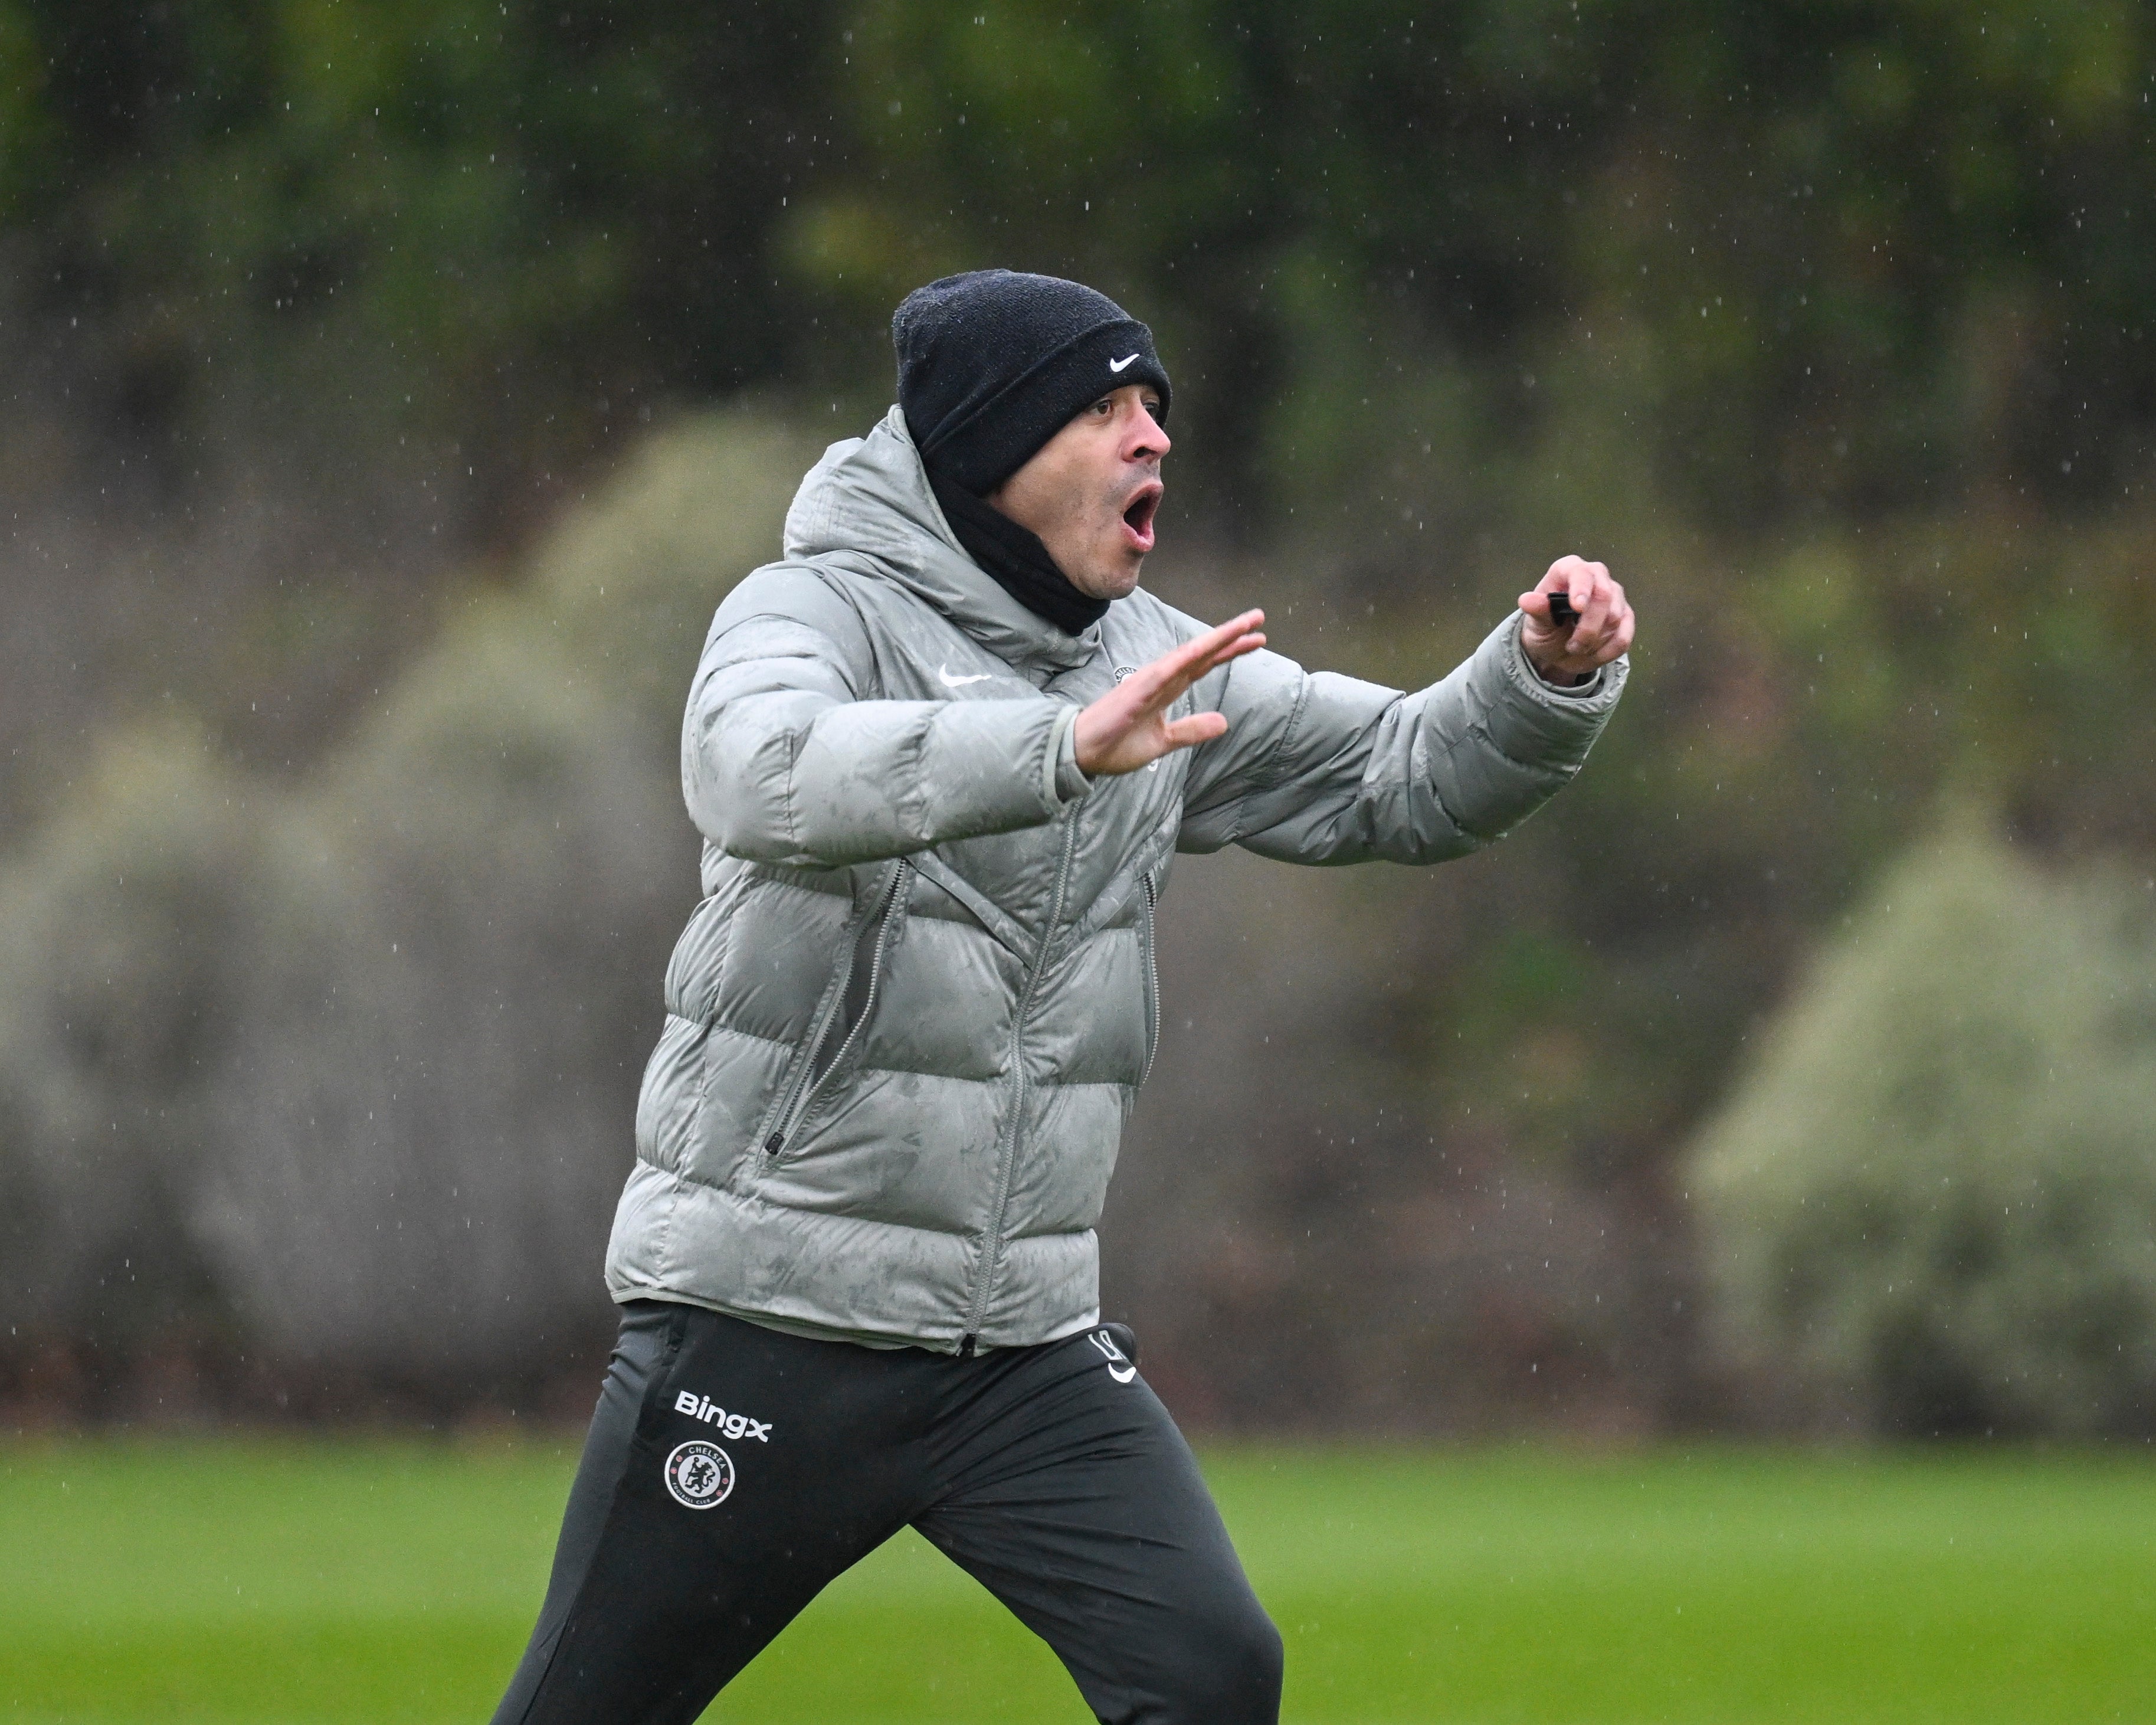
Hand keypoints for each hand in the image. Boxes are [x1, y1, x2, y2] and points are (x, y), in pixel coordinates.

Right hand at [1074, 610, 1266, 775]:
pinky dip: (1185, 658)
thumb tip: (1224, 722)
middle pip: (1203, 652)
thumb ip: (1191, 730)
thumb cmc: (1116, 744)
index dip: (1231, 651)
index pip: (1205, 664)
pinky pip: (1165, 671)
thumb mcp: (1163, 741)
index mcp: (1168, 688)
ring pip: (1189, 654)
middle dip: (1231, 635)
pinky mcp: (1136, 691)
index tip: (1257, 640)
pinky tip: (1204, 648)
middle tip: (1259, 618)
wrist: (1083, 754)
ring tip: (1243, 625)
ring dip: (1216, 639)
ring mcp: (1149, 681)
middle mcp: (1162, 678)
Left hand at [1519, 556, 1633, 684]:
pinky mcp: (1625, 616)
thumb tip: (1526, 600)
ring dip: (1595, 642)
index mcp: (1569, 570)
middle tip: (1572, 646)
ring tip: (1577, 648)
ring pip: (1616, 617)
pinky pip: (1624, 636)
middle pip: (1604, 595)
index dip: (1581, 588)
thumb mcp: (1535, 622)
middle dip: (1589, 627)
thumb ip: (1536, 610)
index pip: (1580, 572)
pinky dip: (1608, 651)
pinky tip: (1593, 654)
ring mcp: (1614, 596)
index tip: (1577, 607)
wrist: (1557, 650)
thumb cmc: (1545, 628)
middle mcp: (1596, 577)